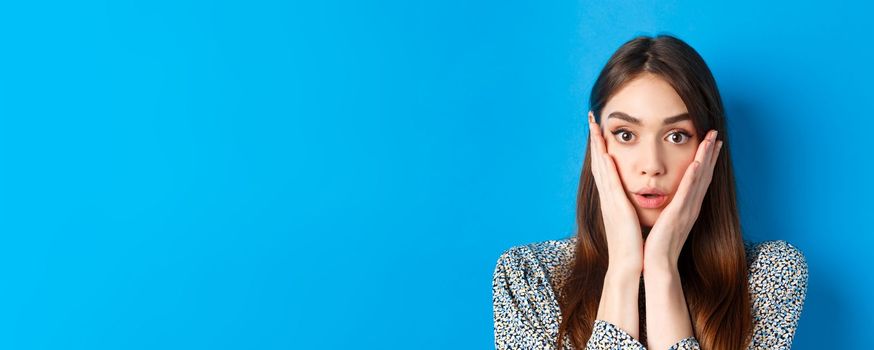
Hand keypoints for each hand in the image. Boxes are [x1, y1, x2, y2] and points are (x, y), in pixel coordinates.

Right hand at [588, 112, 642, 272]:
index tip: (598, 130)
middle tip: (591, 119)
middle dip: (594, 140)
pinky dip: (606, 167)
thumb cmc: (631, 246)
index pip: (604, 168)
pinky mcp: (616, 207)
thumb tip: (630, 199)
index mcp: (612, 199)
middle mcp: (607, 197)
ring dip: (598, 146)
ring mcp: (609, 201)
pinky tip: (605, 153)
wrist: (627, 265)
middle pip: (598, 162)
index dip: (600, 148)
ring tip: (595, 126)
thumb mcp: (629, 221)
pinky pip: (610, 183)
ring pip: (601, 167)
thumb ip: (627, 208)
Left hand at [644, 129, 722, 270]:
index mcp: (688, 206)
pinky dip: (693, 178)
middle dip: (710, 153)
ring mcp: (687, 209)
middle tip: (716, 134)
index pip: (700, 179)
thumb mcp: (667, 220)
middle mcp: (692, 206)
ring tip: (711, 140)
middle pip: (705, 174)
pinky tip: (696, 163)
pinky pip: (687, 193)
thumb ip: (671, 208)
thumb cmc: (659, 244)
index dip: (707, 160)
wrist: (657, 263)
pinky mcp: (678, 214)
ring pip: (699, 179)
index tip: (711, 143)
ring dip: (705, 158)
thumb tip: (669, 198)